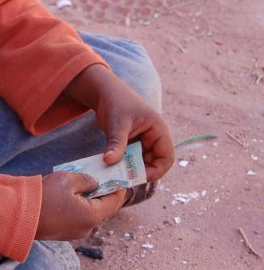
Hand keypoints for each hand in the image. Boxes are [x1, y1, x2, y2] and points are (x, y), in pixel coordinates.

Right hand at [36, 171, 125, 240]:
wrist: (19, 215)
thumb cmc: (45, 196)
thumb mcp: (68, 179)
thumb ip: (86, 180)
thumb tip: (94, 183)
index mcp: (92, 216)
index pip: (114, 202)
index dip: (118, 188)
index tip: (119, 177)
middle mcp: (87, 228)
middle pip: (102, 209)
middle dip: (102, 193)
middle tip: (101, 177)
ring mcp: (75, 233)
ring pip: (89, 213)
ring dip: (89, 200)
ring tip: (83, 183)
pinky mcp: (64, 233)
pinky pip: (77, 218)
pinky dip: (78, 206)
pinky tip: (70, 194)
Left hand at [65, 65, 174, 181]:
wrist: (104, 92)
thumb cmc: (116, 101)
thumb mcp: (117, 123)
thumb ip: (116, 143)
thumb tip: (109, 162)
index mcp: (158, 130)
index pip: (166, 157)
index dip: (156, 170)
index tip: (138, 177)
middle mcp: (154, 137)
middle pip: (154, 163)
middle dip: (140, 171)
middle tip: (123, 178)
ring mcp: (143, 140)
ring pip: (141, 162)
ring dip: (130, 169)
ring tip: (115, 173)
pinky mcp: (132, 143)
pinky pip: (131, 159)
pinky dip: (123, 164)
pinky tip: (112, 167)